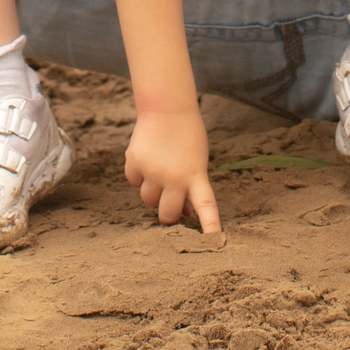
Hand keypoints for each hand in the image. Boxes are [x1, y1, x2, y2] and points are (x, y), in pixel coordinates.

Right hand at [124, 109, 220, 232]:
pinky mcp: (134, 163)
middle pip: (167, 215)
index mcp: (196, 176)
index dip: (210, 225)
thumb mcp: (197, 162)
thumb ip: (190, 187)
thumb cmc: (187, 137)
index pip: (206, 206)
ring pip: (147, 199)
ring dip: (152, 191)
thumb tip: (181, 212)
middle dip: (167, 215)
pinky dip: (138, 174)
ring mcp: (152, 172)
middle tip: (169, 204)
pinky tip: (146, 157)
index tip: (215, 241)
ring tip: (158, 169)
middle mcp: (174, 178)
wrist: (167, 108)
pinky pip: (134, 180)